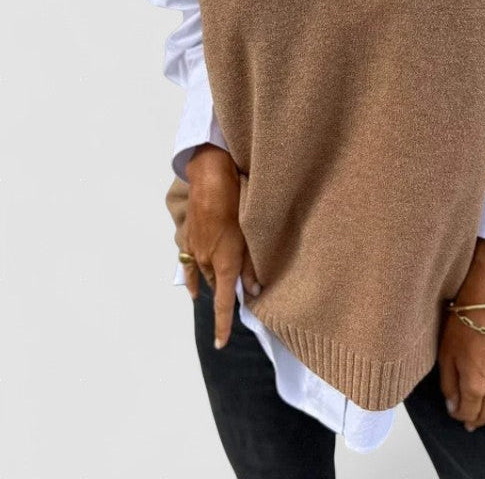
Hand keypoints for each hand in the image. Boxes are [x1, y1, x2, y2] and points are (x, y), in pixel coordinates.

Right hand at [184, 144, 260, 348]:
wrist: (211, 183)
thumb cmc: (237, 206)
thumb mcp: (251, 237)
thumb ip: (251, 267)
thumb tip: (254, 290)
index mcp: (224, 264)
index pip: (223, 303)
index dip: (223, 325)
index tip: (221, 343)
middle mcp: (207, 262)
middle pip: (217, 286)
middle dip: (226, 293)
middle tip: (240, 296)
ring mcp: (195, 251)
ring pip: (206, 274)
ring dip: (215, 280)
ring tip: (221, 288)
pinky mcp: (189, 239)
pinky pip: (189, 264)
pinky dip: (193, 278)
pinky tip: (193, 288)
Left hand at [438, 239, 484, 433]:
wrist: (483, 306)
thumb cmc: (461, 328)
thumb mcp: (446, 358)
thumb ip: (449, 386)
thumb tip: (453, 406)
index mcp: (474, 386)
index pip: (467, 411)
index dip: (458, 415)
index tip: (452, 411)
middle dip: (477, 420)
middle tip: (470, 426)